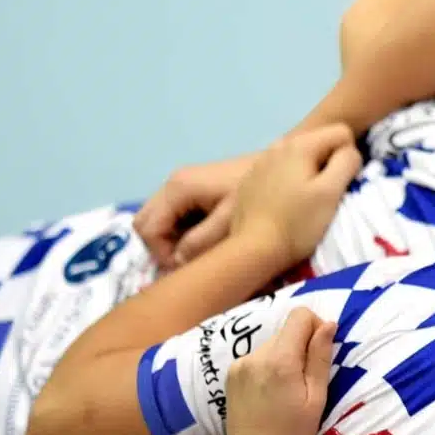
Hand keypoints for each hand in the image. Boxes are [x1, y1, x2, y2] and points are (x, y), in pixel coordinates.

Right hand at [133, 153, 256, 270]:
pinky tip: (210, 238)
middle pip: (146, 223)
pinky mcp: (194, 189)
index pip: (147, 229)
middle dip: (163, 248)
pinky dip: (183, 231)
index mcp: (178, 189)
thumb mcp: (233, 221)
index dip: (162, 254)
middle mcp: (173, 184)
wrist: (289, 166)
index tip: (188, 268)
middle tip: (192, 261)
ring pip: (159, 220)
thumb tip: (176, 262)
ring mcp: (183, 185)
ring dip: (174, 240)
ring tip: (203, 251)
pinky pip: (175, 215)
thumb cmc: (262, 194)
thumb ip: (203, 242)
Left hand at [220, 307, 334, 434]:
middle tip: (307, 383)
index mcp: (279, 360)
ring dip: (286, 358)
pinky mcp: (231, 374)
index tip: (322, 353)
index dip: (317, 327)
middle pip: (287, 330)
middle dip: (302, 347)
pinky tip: (272, 395)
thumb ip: (320, 357)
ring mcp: (240, 364)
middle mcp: (255, 356)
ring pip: (274, 344)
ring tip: (288, 392)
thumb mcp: (316, 398)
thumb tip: (328, 324)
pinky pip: (259, 357)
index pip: (300, 315)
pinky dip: (271, 368)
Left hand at [228, 125, 363, 272]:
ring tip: (305, 201)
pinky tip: (285, 205)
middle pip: (320, 142)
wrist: (253, 249)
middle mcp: (278, 145)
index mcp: (300, 144)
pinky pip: (281, 170)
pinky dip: (289, 182)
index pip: (342, 132)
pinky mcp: (251, 179)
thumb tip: (350, 152)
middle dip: (328, 164)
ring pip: (300, 157)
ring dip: (309, 173)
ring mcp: (261, 161)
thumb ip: (347, 163)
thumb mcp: (331, 192)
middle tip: (325, 195)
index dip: (349, 156)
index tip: (341, 183)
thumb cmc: (298, 223)